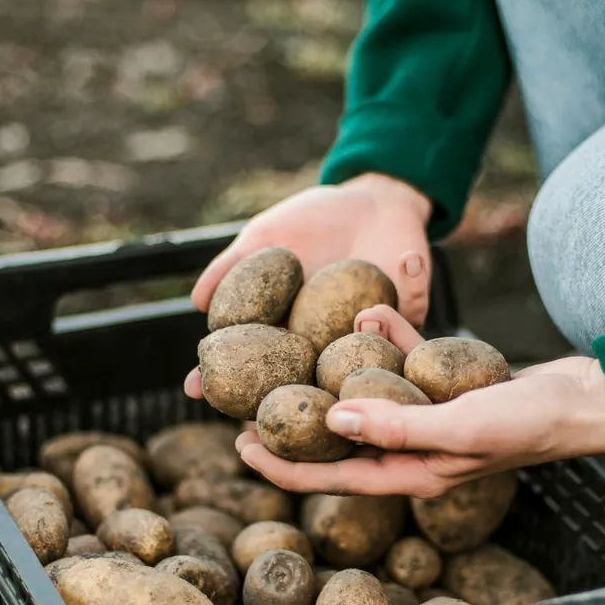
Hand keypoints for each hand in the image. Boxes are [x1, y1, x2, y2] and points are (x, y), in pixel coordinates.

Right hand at [185, 173, 433, 399]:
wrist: (374, 197)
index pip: (256, 362)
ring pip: (361, 360)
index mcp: (296, 331)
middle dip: (284, 394)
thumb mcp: (268, 236)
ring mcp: (370, 336)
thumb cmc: (315, 220)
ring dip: (354, 351)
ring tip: (350, 333)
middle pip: (303, 379)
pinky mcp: (409, 316)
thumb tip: (196, 301)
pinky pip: (410, 313)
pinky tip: (400, 267)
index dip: (226, 377)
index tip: (194, 388)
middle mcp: (330, 343)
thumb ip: (234, 266)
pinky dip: (406, 288)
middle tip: (263, 407)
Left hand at [234, 306, 604, 496]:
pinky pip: (405, 365)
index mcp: (412, 473)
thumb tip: (331, 420)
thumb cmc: (529, 424)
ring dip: (342, 368)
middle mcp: (415, 450)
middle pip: (339, 439)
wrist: (586, 399)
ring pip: (370, 395)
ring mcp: (432, 418)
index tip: (239, 445)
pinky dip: (389, 340)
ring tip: (310, 339)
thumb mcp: (459, 427)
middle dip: (296, 420)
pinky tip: (374, 312)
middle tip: (251, 398)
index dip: (282, 467)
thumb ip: (396, 426)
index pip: (332, 477)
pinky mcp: (449, 388)